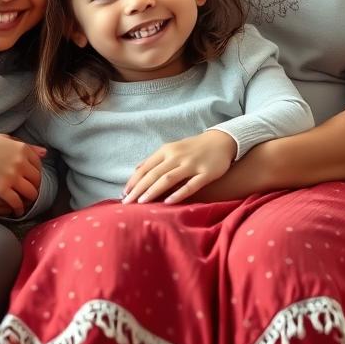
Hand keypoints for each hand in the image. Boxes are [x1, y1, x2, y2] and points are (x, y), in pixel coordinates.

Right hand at [0, 133, 45, 217]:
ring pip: (30, 192)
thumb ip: (27, 146)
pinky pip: (16, 202)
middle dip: (35, 187)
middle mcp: (20, 162)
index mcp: (22, 149)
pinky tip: (17, 211)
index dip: (36, 174)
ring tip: (25, 203)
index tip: (32, 179)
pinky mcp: (1, 189)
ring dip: (29, 200)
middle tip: (30, 193)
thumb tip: (45, 153)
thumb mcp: (8, 139)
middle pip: (36, 180)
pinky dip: (18, 208)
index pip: (38, 165)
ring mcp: (11, 176)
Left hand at [122, 130, 236, 204]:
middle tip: (127, 203)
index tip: (123, 194)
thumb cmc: (193, 147)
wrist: (222, 140)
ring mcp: (192, 164)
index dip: (134, 181)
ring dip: (154, 191)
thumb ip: (154, 159)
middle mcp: (177, 156)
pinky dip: (178, 193)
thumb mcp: (172, 148)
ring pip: (169, 178)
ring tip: (142, 203)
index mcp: (167, 150)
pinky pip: (190, 185)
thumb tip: (135, 170)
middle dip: (139, 189)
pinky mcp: (206, 173)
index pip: (146, 167)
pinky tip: (168, 202)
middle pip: (154, 174)